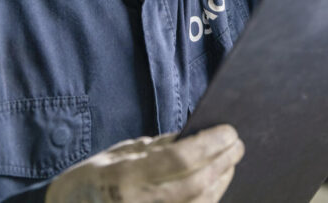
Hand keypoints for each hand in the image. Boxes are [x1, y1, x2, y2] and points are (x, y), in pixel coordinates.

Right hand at [45, 124, 243, 202]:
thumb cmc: (89, 181)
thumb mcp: (117, 154)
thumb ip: (155, 147)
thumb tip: (194, 135)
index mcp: (124, 176)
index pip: (180, 158)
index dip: (210, 144)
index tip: (229, 131)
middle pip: (196, 183)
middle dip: (223, 162)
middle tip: (237, 145)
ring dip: (220, 182)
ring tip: (229, 163)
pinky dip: (207, 200)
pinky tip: (213, 186)